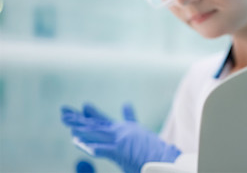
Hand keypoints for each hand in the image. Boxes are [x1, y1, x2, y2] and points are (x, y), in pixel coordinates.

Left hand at [60, 103, 180, 172]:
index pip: (104, 119)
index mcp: (125, 128)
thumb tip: (126, 104)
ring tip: (68, 125)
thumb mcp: (140, 132)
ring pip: (96, 133)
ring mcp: (121, 139)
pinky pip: (102, 149)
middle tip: (64, 112)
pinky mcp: (121, 150)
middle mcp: (122, 131)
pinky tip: (79, 143)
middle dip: (79, 118)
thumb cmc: (154, 149)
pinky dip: (91, 146)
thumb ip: (130, 119)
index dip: (92, 113)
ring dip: (81, 130)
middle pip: (96, 124)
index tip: (83, 106)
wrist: (165, 159)